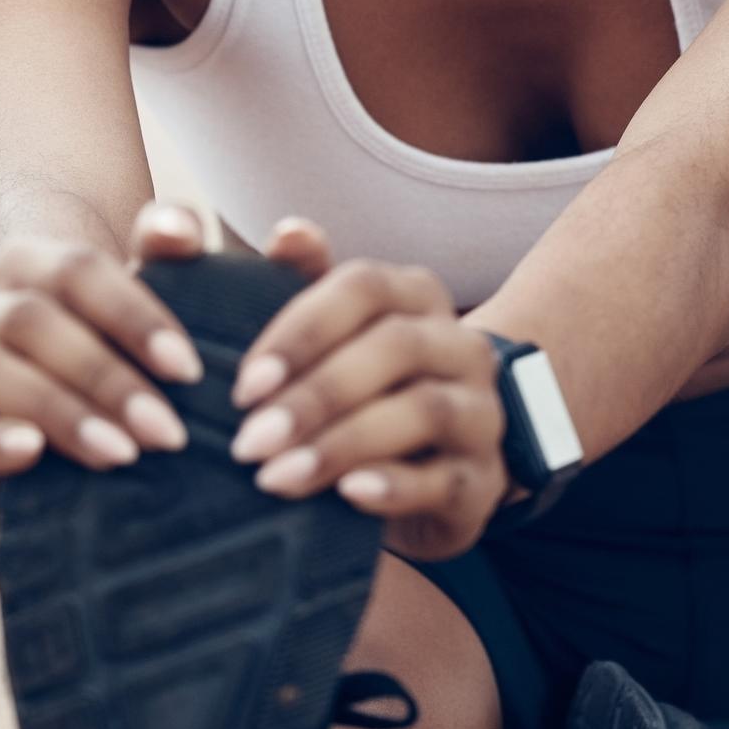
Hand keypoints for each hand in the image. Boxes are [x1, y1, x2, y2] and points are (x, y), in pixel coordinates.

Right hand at [0, 201, 209, 518]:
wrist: (75, 405)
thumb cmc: (126, 339)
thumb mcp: (157, 292)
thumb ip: (171, 244)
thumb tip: (176, 229)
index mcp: (30, 264)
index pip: (77, 272)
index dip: (132, 317)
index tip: (188, 370)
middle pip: (32, 323)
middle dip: (105, 380)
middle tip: (168, 432)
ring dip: (59, 414)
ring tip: (122, 454)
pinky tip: (32, 451)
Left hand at [225, 221, 507, 559]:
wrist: (434, 474)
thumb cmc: (364, 394)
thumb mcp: (334, 342)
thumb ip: (305, 285)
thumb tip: (288, 234)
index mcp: (418, 298)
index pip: (364, 287)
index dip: (303, 330)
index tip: (245, 385)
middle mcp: (461, 346)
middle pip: (395, 347)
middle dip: (315, 395)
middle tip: (249, 442)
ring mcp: (481, 412)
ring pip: (424, 409)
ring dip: (343, 443)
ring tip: (278, 477)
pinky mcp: (482, 480)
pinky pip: (445, 479)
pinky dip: (394, 485)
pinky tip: (348, 494)